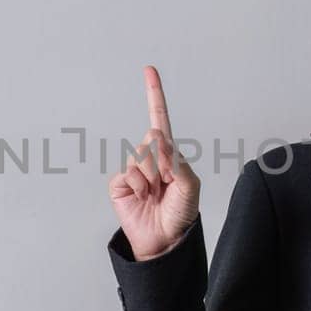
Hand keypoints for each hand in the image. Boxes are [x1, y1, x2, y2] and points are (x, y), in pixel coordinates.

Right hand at [108, 65, 200, 260]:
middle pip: (152, 140)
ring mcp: (134, 171)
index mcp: (169, 155)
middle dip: (162, 162)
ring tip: (155, 195)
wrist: (164, 241)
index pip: (160, 119)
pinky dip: (137, 185)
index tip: (149, 69)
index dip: (154, 95)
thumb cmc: (180, 214)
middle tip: (166, 184)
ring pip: (140, 157)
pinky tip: (142, 198)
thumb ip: (177, 161)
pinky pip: (127, 174)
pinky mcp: (120, 184)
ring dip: (151, 178)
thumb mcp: (190, 187)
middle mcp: (150, 158)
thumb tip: (157, 136)